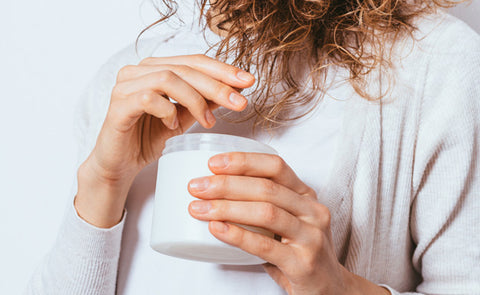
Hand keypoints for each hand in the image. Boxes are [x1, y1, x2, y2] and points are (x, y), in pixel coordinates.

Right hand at [75, 55, 254, 227]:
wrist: (119, 164)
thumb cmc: (148, 138)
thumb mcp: (184, 118)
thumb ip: (204, 102)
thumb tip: (234, 91)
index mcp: (156, 68)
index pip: (194, 61)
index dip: (223, 70)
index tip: (248, 82)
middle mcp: (139, 71)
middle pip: (185, 68)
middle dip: (217, 85)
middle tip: (239, 103)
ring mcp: (125, 85)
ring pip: (169, 79)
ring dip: (195, 100)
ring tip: (208, 122)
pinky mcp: (118, 105)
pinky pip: (148, 98)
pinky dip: (168, 111)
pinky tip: (173, 126)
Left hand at [188, 152, 389, 294]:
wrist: (331, 288)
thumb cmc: (300, 250)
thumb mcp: (289, 220)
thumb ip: (264, 205)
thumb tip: (214, 192)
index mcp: (306, 195)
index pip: (276, 166)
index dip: (243, 161)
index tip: (213, 163)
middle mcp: (312, 211)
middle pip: (266, 188)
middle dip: (226, 184)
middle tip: (197, 187)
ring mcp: (311, 236)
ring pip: (266, 212)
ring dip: (227, 207)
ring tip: (198, 208)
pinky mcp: (303, 263)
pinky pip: (265, 246)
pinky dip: (237, 235)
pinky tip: (216, 229)